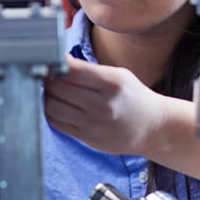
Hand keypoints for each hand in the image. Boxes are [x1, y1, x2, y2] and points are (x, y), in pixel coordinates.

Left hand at [44, 56, 168, 155]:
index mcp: (113, 83)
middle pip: (59, 88)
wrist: (153, 128)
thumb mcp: (119, 75)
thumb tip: (57, 61)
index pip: (72, 70)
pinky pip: (57, 123)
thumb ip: (89, 69)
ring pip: (53, 107)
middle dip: (48, 78)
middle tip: (46, 74)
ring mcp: (94, 124)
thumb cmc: (134, 97)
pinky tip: (55, 104)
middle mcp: (103, 105)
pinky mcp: (88, 138)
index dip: (56, 64)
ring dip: (46, 95)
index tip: (51, 60)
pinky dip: (50, 112)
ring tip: (49, 89)